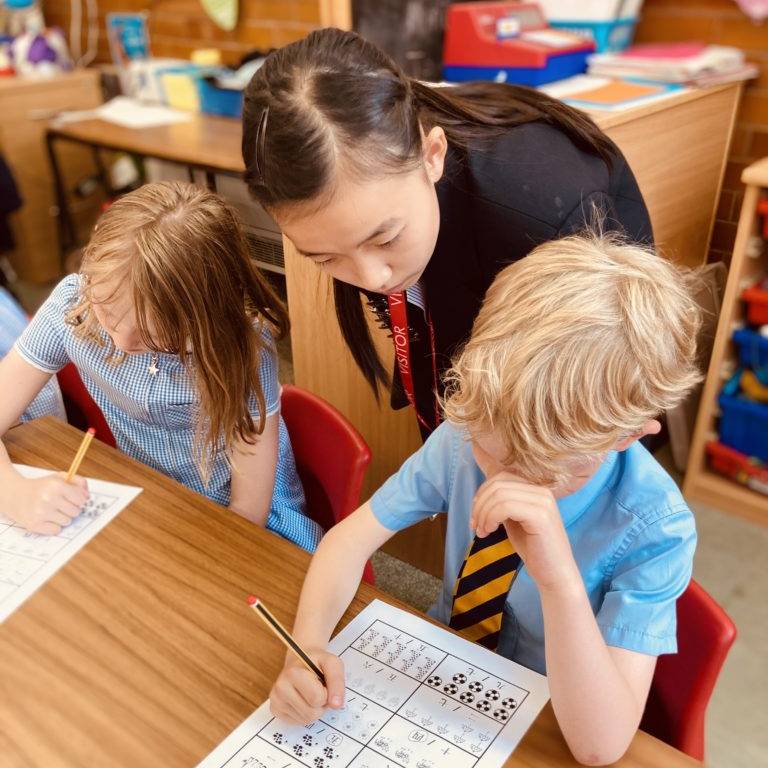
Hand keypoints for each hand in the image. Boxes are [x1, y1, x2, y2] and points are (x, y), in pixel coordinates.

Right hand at [4, 471, 88, 534]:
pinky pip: (56, 530)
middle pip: (76, 512)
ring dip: (62, 517)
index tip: (74, 499)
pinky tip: (46, 518)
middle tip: (61, 505)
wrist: (15, 495)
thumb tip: (88, 496)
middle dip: (71, 509)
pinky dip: (54, 526)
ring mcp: (41, 512)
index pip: (81, 499)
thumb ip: (78, 482)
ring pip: (67, 522)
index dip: (79, 500)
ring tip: (52, 510)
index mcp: (56, 485)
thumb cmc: (41, 487)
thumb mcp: (59, 477)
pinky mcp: (35, 525)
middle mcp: (48, 498)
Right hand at [269, 650, 344, 723]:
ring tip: (311, 693)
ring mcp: (276, 700)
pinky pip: (298, 722)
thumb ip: (337, 681)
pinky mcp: (275, 710)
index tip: (323, 682)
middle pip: (311, 713)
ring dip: (315, 709)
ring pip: (306, 720)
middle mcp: (280, 687)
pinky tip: (303, 699)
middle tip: (319, 689)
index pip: (317, 699)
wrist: (300, 660)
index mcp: (293, 673)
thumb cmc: (317, 662)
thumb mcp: (332, 663)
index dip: (327, 693)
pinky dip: (305, 714)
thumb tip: (337, 705)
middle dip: (321, 704)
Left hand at [470, 473, 579, 592]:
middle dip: (479, 504)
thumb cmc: (534, 549)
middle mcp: (542, 491)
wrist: (556, 575)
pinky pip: (505, 507)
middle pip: (498, 484)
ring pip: (499, 495)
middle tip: (475, 525)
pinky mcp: (540, 516)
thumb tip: (482, 494)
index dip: (482, 493)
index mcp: (536, 490)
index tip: (475, 515)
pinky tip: (489, 532)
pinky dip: (490, 518)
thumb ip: (503, 504)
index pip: (501, 477)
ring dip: (483, 513)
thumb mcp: (514, 520)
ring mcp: (543, 502)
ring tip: (482, 531)